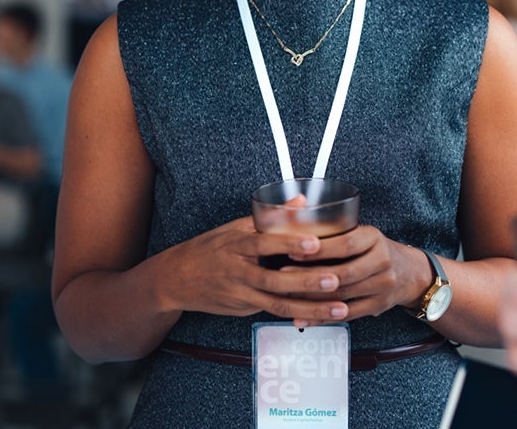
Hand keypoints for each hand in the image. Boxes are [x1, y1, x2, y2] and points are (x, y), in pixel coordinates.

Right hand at [160, 216, 351, 324]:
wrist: (177, 279)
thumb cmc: (210, 248)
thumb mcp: (235, 226)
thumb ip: (271, 216)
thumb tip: (301, 200)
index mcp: (236, 245)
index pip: (265, 243)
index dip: (290, 243)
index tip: (315, 243)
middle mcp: (238, 271)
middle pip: (275, 279)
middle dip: (307, 281)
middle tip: (335, 280)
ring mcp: (242, 294)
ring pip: (279, 304)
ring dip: (311, 308)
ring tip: (339, 309)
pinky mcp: (245, 309)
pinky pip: (275, 312)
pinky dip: (299, 315)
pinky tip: (321, 316)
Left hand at [280, 228, 429, 326]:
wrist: (410, 273)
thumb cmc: (374, 249)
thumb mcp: (362, 234)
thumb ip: (335, 231)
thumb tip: (292, 223)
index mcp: (374, 238)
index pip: (346, 244)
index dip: (319, 249)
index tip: (293, 250)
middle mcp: (382, 261)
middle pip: (343, 272)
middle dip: (310, 276)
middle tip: (283, 275)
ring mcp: (383, 286)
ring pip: (343, 295)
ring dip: (312, 298)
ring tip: (286, 297)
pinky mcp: (378, 306)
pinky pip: (347, 314)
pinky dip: (323, 317)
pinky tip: (303, 318)